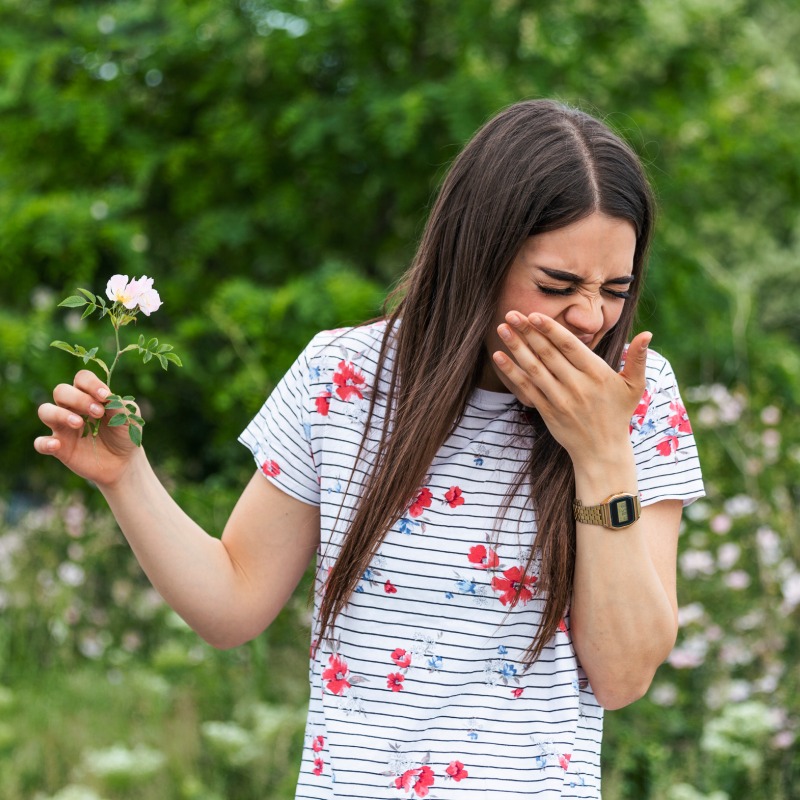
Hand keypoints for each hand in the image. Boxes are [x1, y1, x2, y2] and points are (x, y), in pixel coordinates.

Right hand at [34, 369, 142, 487]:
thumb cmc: (125, 434)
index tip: (105, 396)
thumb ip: (120, 405)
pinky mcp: (59, 447)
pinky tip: (57, 444)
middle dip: (78, 398)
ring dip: (59, 414)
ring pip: (45, 410)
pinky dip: (44, 442)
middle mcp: (72, 408)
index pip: (82, 379)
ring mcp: (63, 427)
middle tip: (98, 412)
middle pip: (61, 391)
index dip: (91, 384)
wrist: (124, 462)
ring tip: (79, 423)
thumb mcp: (130, 418)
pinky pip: (40, 442)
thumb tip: (108, 398)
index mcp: (90, 396)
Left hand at [491, 312, 649, 464]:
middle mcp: (577, 385)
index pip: (570, 346)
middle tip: (511, 313)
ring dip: (516, 347)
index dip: (550, 329)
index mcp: (597, 374)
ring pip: (534, 369)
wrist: (602, 451)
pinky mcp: (547, 411)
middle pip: (547, 354)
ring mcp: (560, 399)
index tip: (534, 314)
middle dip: (528, 332)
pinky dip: (512, 373)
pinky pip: (526, 389)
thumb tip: (648, 334)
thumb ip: (638, 359)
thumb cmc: (618, 413)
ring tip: (501, 329)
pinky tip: (499, 357)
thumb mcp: (634, 386)